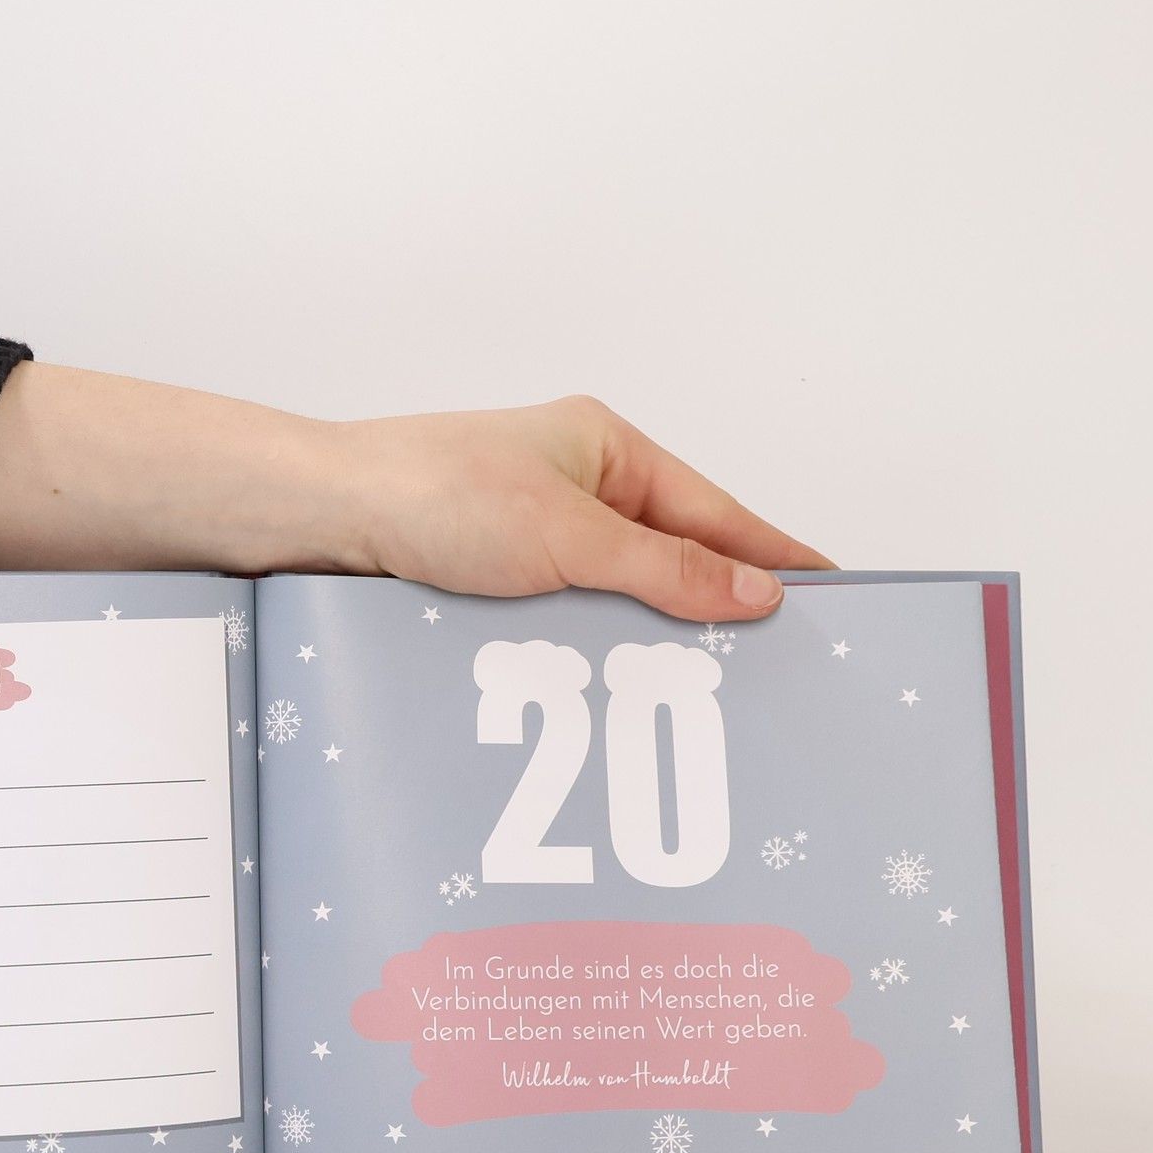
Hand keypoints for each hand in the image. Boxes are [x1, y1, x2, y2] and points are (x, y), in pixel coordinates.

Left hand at [0, 366, 829, 618]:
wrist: (316, 521)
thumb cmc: (430, 497)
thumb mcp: (566, 537)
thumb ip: (664, 570)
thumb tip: (757, 598)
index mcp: (605, 449)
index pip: (717, 514)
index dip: (775, 561)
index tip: (836, 601)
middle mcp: (572, 487)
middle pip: (671, 560)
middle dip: (716, 615)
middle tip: (779, 676)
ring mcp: (529, 536)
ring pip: (615, 601)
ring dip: (647, 645)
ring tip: (705, 704)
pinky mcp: (487, 582)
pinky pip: (562, 624)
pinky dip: (590, 657)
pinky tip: (612, 700)